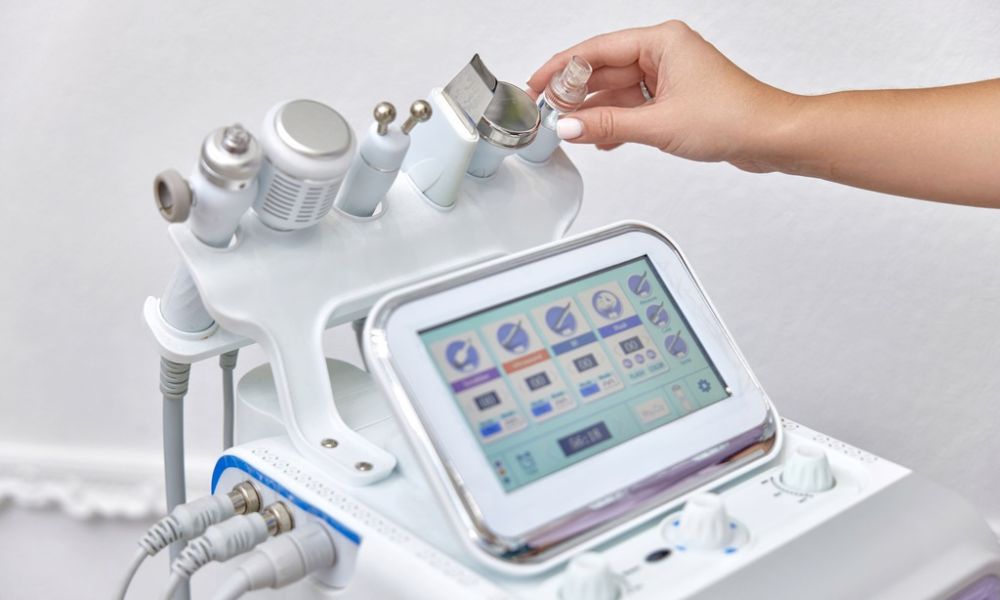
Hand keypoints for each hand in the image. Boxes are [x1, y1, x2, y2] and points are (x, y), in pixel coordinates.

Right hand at [528, 20, 796, 171]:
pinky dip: (615, 121)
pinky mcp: (674, 99)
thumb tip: (572, 126)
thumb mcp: (659, 124)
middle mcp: (664, 53)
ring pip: (617, 90)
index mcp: (661, 41)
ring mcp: (669, 76)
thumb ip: (608, 125)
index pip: (596, 51)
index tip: (537, 85)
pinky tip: (599, 137)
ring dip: (594, 111)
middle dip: (575, 93)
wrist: (771, 137)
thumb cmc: (734, 116)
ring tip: (569, 128)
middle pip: (604, 69)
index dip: (561, 68)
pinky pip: (633, 105)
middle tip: (548, 112)